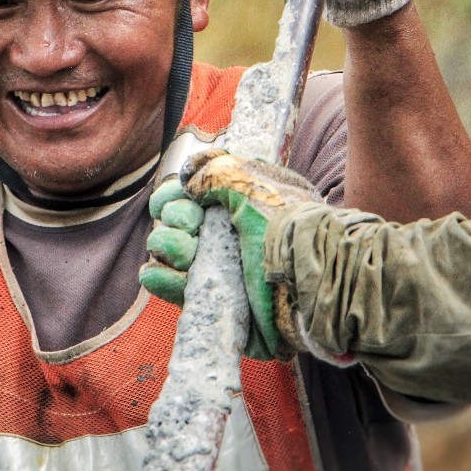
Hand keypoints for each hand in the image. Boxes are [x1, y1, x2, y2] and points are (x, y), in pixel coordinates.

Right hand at [140, 149, 315, 358]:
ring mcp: (214, 265)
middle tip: (192, 223)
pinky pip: (166, 285)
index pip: (188, 191)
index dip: (175, 190)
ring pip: (164, 248)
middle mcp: (223, 231)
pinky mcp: (208, 297)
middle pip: (173, 217)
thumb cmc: (287, 228)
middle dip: (176, 215)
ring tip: (188, 252)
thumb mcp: (252, 184)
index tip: (181, 192)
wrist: (310, 280)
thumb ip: (215, 172)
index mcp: (235, 201)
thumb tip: (186, 180)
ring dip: (168, 242)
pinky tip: (165, 271)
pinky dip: (159, 277)